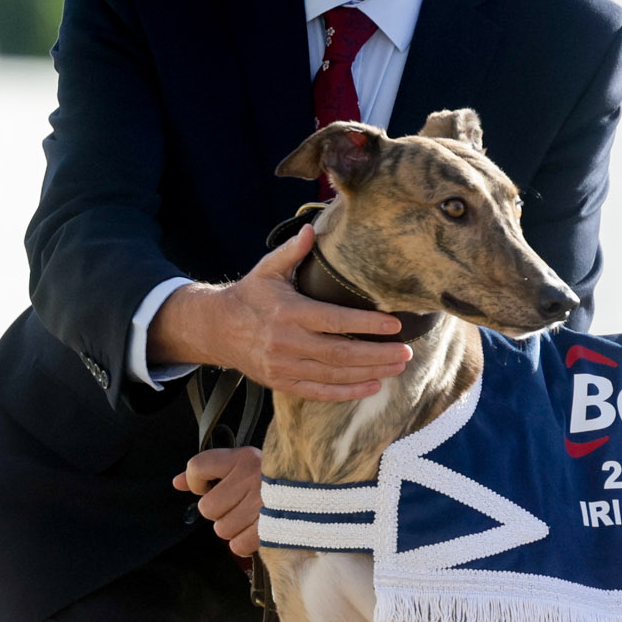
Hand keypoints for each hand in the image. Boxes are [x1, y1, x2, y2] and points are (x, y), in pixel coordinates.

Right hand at [152, 226, 409, 401]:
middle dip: (377, 354)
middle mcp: (287, 343)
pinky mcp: (282, 383)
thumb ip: (293, 250)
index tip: (394, 325)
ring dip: (369, 373)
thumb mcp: (268, 269)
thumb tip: (313, 228)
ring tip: (398, 367)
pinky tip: (372, 385)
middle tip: (406, 352)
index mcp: (288, 312)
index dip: (367, 325)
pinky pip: (319, 392)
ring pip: (334, 375)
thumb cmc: (249, 296)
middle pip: (341, 354)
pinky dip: (347, 392)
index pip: (335, 321)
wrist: (215, 330)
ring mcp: (285, 367)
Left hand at [176, 446, 263, 557]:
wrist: (317, 489)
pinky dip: (245, 542)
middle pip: (207, 507)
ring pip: (221, 529)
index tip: (207, 485)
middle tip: (240, 504)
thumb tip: (176, 483)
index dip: (196, 481)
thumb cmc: (273, 478)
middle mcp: (251, 477)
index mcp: (243, 458)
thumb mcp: (242, 464)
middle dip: (221, 510)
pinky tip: (258, 529)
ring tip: (252, 517)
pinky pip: (237, 545)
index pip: (197, 467)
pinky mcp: (270, 528)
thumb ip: (206, 472)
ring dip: (234, 528)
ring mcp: (261, 503)